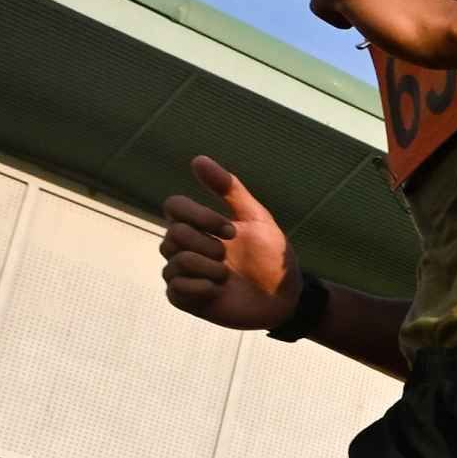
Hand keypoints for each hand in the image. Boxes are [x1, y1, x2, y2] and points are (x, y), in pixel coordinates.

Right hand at [158, 157, 301, 331]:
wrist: (283, 296)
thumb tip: (197, 159)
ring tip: (227, 276)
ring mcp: (182, 273)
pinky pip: (175, 289)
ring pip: (174, 262)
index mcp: (198, 225)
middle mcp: (185, 246)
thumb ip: (228, 188)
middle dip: (207, 245)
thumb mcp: (255, 217)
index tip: (231, 231)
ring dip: (208, 268)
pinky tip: (218, 291)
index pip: (174, 206)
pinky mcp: (184, 298)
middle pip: (173, 235)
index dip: (199, 216)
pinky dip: (200, 288)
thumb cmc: (269, 255)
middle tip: (228, 256)